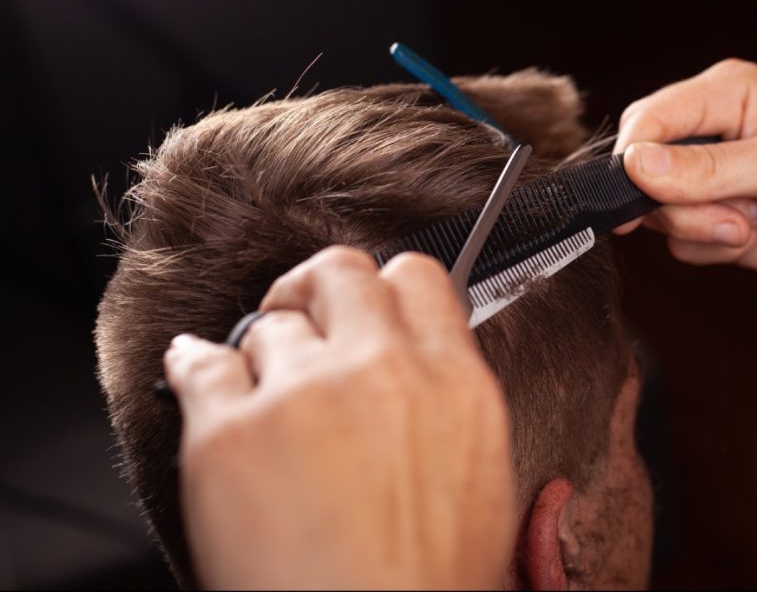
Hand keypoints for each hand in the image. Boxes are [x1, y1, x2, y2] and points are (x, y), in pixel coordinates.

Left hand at [163, 247, 515, 589]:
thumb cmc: (426, 588)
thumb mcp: (486, 493)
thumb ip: (459, 417)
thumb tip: (453, 398)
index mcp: (455, 386)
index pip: (417, 278)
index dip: (386, 287)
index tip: (367, 307)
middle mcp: (381, 372)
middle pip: (338, 272)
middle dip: (316, 291)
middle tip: (304, 318)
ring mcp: (302, 395)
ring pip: (270, 323)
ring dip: (264, 352)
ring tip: (261, 395)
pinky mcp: (228, 433)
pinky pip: (199, 361)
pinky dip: (193, 365)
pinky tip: (194, 371)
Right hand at [614, 58, 756, 284]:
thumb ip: (709, 167)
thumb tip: (637, 166)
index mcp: (727, 93)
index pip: (648, 119)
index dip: (633, 159)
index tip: (638, 198)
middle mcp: (711, 133)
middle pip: (643, 171)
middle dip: (680, 204)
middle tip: (732, 215)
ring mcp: (711, 180)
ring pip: (659, 213)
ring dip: (704, 230)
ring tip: (754, 224)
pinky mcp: (715, 220)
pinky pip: (682, 243)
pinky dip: (714, 249)